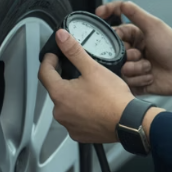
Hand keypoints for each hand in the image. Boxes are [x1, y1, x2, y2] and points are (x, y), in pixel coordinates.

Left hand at [38, 29, 133, 143]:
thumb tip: (61, 37)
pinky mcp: (79, 134)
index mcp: (60, 94)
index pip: (44, 73)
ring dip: (73, 96)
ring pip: (66, 105)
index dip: (48, 61)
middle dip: (64, 78)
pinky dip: (81, 110)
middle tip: (78, 71)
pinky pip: (75, 118)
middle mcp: (60, 112)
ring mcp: (69, 125)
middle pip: (56, 89)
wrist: (128, 122)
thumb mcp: (92, 68)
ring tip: (89, 88)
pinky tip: (94, 104)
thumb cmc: (112, 98)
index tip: (54, 55)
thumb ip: (74, 51)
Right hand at [95, 1, 171, 101]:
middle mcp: (133, 50)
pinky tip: (150, 77)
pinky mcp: (136, 83)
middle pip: (114, 52)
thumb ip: (135, 13)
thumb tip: (121, 3)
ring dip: (135, 69)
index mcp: (136, 36)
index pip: (115, 30)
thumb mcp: (153, 25)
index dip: (110, 30)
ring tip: (149, 67)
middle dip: (127, 54)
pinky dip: (138, 80)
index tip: (99, 17)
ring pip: (119, 69)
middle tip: (140, 54)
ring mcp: (135, 67)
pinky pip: (126, 83)